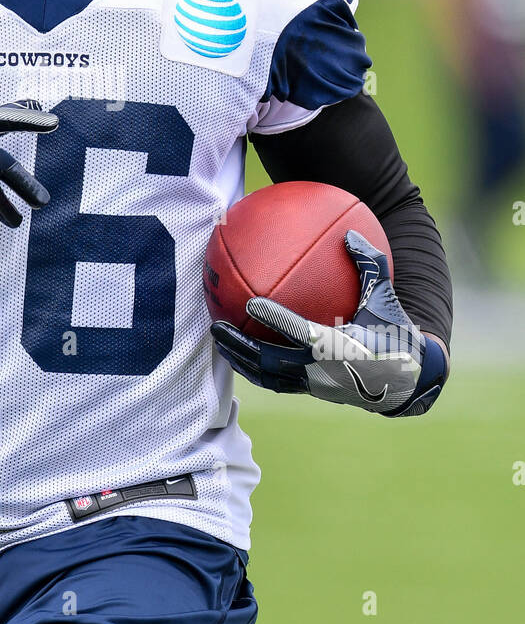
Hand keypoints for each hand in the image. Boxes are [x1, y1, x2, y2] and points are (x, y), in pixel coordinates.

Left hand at [210, 230, 447, 416]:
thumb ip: (370, 265)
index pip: (301, 331)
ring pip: (267, 376)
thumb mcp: (386, 297)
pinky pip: (276, 382)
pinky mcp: (312, 390)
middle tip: (215, 326)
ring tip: (217, 341)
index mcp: (341, 346)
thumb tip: (350, 233)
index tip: (251, 303)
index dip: (275, 318)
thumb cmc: (395, 332)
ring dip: (239, 360)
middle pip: (271, 361)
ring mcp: (315, 383)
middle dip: (240, 346)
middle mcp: (323, 368)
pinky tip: (239, 354)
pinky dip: (254, 369)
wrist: (407, 379)